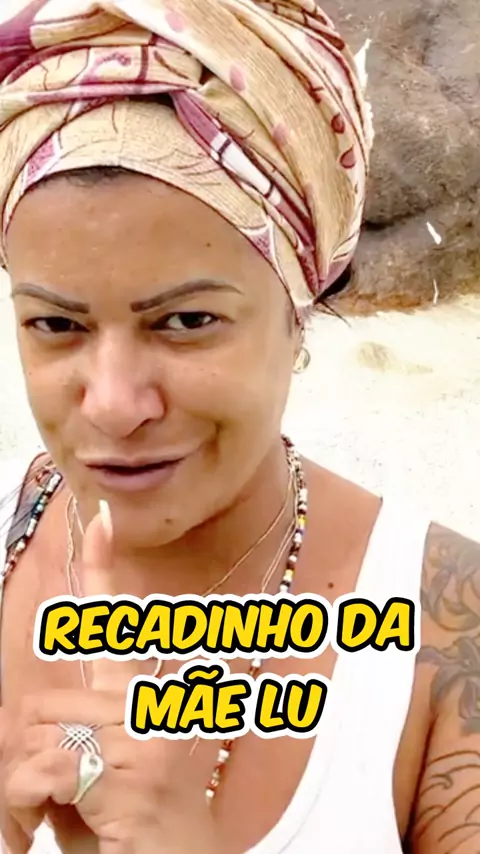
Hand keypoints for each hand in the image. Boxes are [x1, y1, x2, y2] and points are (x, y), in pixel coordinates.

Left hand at [1, 502, 219, 853]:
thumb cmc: (135, 838)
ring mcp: (143, 732)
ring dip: (22, 790)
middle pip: (41, 702)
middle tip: (40, 805)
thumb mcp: (92, 780)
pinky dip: (24, 808)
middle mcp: (147, 707)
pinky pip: (42, 766)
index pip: (116, 626)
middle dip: (23, 759)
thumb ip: (69, 737)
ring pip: (36, 733)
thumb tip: (23, 722)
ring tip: (51, 824)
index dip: (102, 569)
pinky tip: (52, 831)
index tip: (100, 519)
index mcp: (140, 705)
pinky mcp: (132, 765)